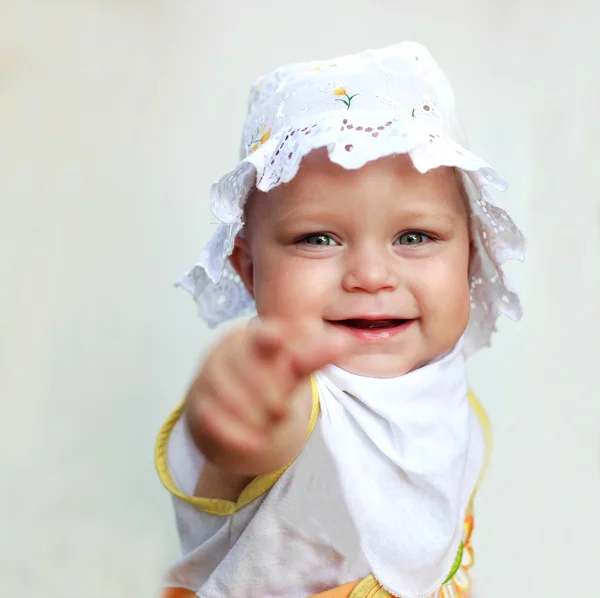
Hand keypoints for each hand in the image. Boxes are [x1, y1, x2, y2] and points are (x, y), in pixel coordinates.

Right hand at [185, 319, 351, 462]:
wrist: (227, 412)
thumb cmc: (263, 382)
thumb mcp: (291, 369)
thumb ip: (314, 356)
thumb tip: (345, 341)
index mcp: (248, 336)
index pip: (259, 335)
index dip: (267, 338)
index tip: (277, 340)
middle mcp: (224, 352)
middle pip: (249, 371)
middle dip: (270, 396)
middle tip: (283, 411)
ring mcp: (206, 378)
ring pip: (230, 396)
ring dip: (255, 417)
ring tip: (269, 427)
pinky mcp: (197, 406)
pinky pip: (213, 419)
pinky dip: (236, 434)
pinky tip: (254, 444)